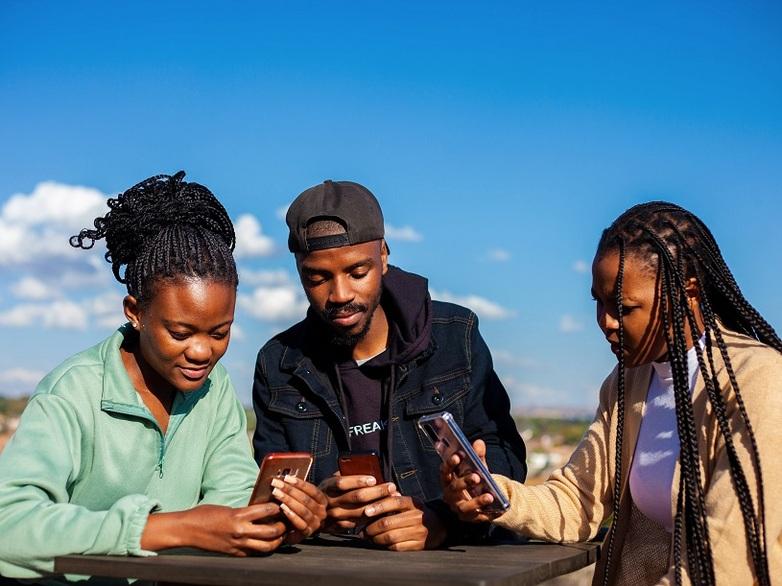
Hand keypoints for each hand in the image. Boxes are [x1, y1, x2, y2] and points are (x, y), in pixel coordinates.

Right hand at [142, 503, 286, 554]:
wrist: (187, 530)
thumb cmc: (204, 514)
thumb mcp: (227, 508)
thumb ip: (244, 511)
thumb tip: (260, 511)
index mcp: (238, 516)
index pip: (266, 511)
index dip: (277, 508)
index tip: (282, 505)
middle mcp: (240, 531)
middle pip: (271, 532)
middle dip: (282, 527)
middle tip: (286, 522)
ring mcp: (238, 544)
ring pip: (266, 546)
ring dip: (276, 541)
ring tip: (280, 535)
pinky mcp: (234, 553)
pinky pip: (254, 553)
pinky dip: (263, 549)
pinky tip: (265, 544)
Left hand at [271, 475, 327, 543]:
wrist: (297, 531)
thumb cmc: (298, 510)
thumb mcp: (301, 498)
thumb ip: (296, 489)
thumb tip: (283, 477)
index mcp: (322, 501)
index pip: (313, 490)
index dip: (300, 483)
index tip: (286, 477)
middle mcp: (322, 512)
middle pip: (306, 499)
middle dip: (290, 490)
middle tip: (276, 484)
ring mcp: (316, 523)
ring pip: (303, 510)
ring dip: (288, 500)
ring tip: (276, 493)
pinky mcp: (308, 533)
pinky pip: (300, 524)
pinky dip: (291, 515)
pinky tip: (282, 508)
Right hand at [318, 474, 396, 531]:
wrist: (313, 512)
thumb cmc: (330, 491)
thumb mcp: (333, 479)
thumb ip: (347, 474)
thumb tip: (370, 468)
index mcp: (327, 486)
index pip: (342, 483)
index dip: (358, 481)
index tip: (374, 479)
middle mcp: (330, 502)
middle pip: (356, 497)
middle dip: (377, 491)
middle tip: (391, 487)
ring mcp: (335, 516)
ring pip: (361, 511)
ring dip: (380, 504)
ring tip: (393, 497)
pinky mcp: (340, 527)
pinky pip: (360, 523)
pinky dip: (374, 516)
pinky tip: (385, 511)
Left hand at [363, 496, 446, 550]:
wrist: (439, 526)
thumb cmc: (415, 513)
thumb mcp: (408, 503)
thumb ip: (392, 499)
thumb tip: (371, 501)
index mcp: (413, 503)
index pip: (394, 502)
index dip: (379, 506)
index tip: (366, 512)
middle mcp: (417, 516)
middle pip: (388, 522)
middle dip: (372, 527)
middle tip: (364, 530)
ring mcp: (419, 532)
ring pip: (390, 536)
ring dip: (376, 538)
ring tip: (370, 537)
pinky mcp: (419, 545)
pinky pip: (397, 547)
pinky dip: (386, 546)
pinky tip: (381, 543)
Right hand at [440, 438, 501, 523]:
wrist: (479, 499)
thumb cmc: (474, 480)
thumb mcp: (477, 466)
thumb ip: (477, 456)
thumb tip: (479, 443)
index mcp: (448, 480)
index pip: (445, 471)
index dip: (450, 464)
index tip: (458, 455)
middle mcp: (449, 494)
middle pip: (454, 488)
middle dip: (465, 482)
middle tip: (477, 476)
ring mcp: (458, 508)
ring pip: (464, 507)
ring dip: (476, 501)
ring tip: (489, 496)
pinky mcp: (468, 519)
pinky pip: (476, 517)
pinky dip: (485, 513)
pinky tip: (495, 508)